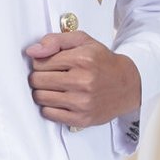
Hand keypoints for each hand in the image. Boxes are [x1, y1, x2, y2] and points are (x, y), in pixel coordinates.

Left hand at [23, 33, 140, 129]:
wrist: (127, 85)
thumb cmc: (102, 62)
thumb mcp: (83, 41)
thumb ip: (55, 40)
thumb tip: (32, 51)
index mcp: (82, 59)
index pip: (40, 62)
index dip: (40, 62)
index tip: (49, 64)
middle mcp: (83, 81)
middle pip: (37, 80)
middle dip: (39, 77)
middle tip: (50, 76)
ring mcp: (82, 102)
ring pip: (40, 97)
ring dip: (42, 92)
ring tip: (55, 87)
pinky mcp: (81, 119)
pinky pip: (48, 114)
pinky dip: (49, 107)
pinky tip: (59, 100)